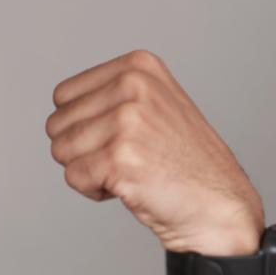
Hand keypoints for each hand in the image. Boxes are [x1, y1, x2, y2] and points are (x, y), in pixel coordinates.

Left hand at [44, 49, 264, 254]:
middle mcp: (132, 85)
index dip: (82, 125)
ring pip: (60, 150)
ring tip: (129, 171)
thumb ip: (111, 93)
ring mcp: (126, 121)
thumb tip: (60, 103)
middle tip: (126, 158)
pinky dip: (93, 190)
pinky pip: (73, 177)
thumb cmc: (184, 162)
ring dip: (88, 170)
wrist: (218, 207)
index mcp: (138, 66)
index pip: (63, 95)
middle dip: (82, 149)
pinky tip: (129, 187)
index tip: (121, 137)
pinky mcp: (119, 158)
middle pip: (56, 123)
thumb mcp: (155, 104)